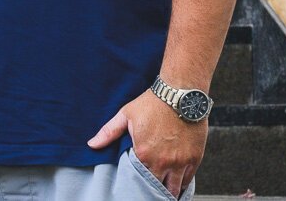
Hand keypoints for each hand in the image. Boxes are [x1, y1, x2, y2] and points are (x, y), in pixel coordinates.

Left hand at [88, 89, 205, 197]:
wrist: (180, 94)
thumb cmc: (153, 103)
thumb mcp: (125, 115)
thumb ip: (108, 132)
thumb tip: (92, 144)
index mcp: (143, 154)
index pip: (138, 180)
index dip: (136, 184)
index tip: (135, 187)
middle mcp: (162, 161)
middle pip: (156, 187)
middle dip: (152, 190)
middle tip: (148, 190)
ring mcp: (179, 162)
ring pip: (173, 188)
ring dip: (168, 191)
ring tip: (162, 192)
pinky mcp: (194, 159)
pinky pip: (188, 180)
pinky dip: (182, 184)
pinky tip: (177, 184)